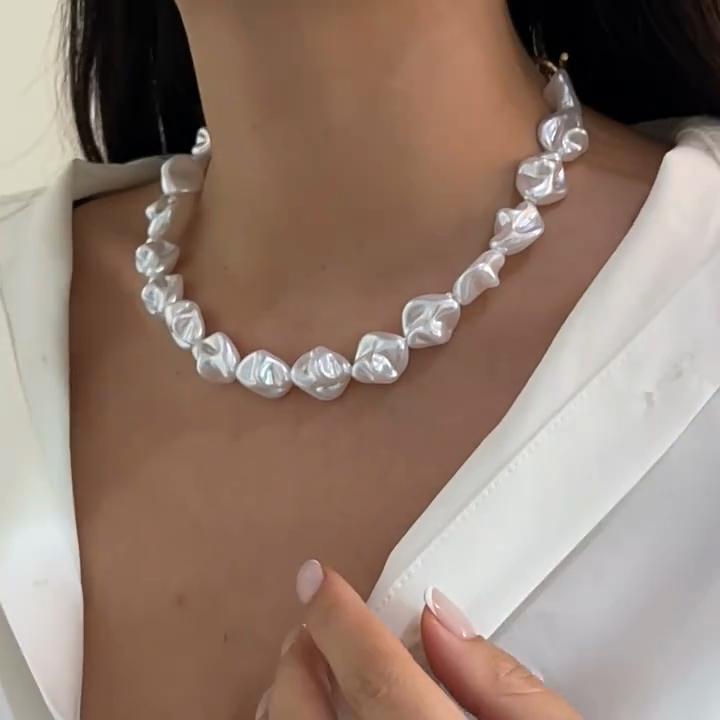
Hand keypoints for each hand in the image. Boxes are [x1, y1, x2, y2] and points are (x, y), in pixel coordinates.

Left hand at [256, 561, 580, 718]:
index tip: (317, 581)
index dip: (340, 618)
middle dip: (301, 655)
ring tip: (307, 669)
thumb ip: (502, 684)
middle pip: (309, 714)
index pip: (377, 679)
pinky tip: (310, 718)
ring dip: (284, 698)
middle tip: (311, 624)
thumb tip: (440, 623)